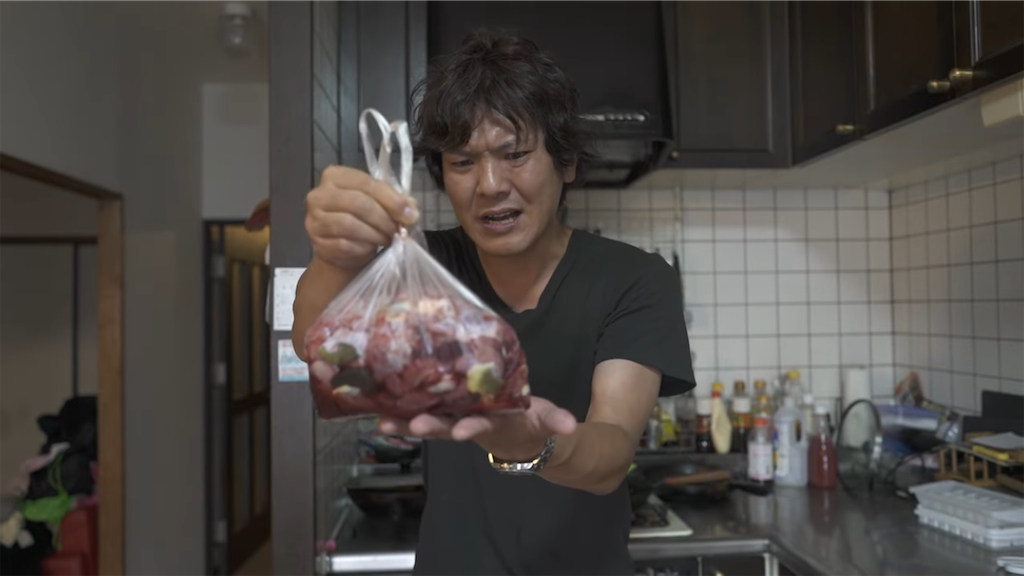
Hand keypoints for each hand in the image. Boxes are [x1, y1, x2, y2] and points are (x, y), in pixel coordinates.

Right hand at [305, 165, 419, 271]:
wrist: (343, 250)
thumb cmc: (363, 220)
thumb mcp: (381, 204)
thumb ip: (396, 201)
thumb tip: (410, 211)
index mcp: (336, 176)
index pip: (367, 183)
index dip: (391, 200)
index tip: (409, 215)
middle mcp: (320, 194)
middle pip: (357, 203)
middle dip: (383, 219)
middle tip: (397, 230)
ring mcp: (314, 219)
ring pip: (349, 225)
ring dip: (374, 234)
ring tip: (386, 239)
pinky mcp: (317, 242)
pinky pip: (343, 245)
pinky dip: (362, 248)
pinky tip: (370, 248)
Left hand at [379, 397, 577, 461]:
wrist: (519, 434)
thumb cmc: (531, 421)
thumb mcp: (547, 420)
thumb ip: (556, 421)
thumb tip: (571, 426)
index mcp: (495, 423)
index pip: (482, 426)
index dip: (472, 428)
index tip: (461, 431)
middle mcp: (470, 423)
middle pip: (447, 427)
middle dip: (430, 427)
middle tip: (411, 426)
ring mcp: (456, 419)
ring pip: (430, 421)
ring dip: (406, 423)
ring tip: (383, 424)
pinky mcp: (448, 412)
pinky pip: (423, 411)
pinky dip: (402, 413)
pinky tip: (379, 411)